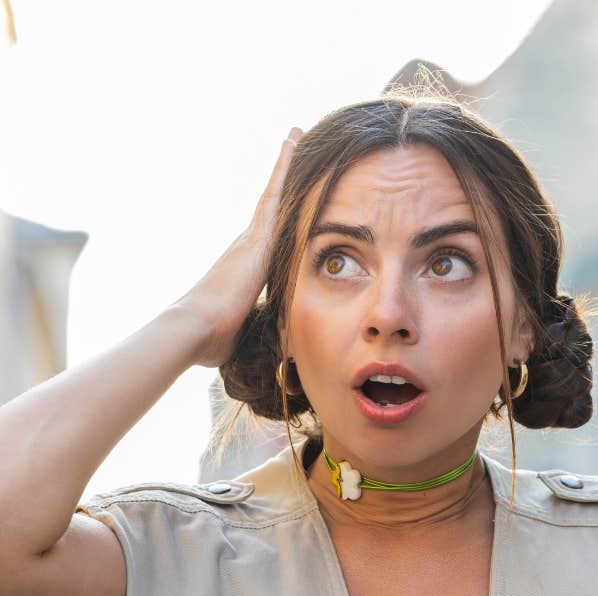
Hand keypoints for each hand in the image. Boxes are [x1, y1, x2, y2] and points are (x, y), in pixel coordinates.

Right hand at [176, 126, 302, 368]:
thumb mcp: (245, 332)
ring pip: (274, 193)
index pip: (269, 236)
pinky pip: (276, 192)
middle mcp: (247, 246)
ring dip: (286, 164)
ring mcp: (251, 238)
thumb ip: (256, 331)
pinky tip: (295, 143)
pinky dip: (286, 167)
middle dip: (283, 179)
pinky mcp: (257, 235)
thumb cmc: (214, 338)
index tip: (285, 199)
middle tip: (295, 146)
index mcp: (247, 268)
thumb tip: (269, 353)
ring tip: (297, 135)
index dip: (278, 216)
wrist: (195, 328)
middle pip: (271, 205)